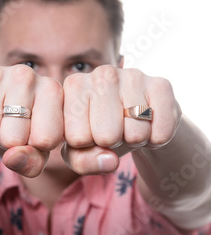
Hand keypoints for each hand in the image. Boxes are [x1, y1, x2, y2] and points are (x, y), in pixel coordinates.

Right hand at [0, 64, 62, 176]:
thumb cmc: (15, 133)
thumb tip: (13, 156)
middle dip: (6, 144)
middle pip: (14, 139)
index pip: (47, 139)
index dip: (34, 149)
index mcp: (52, 90)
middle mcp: (27, 75)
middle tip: (5, 129)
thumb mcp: (32, 153)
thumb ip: (33, 163)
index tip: (31, 137)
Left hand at [61, 65, 181, 173]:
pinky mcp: (161, 85)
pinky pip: (160, 133)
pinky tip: (150, 124)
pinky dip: (156, 139)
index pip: (77, 138)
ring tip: (130, 126)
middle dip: (112, 143)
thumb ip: (82, 161)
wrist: (137, 119)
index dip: (87, 146)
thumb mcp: (80, 151)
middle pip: (106, 136)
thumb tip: (108, 161)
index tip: (90, 133)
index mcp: (73, 86)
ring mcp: (132, 75)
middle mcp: (100, 73)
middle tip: (115, 130)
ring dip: (135, 140)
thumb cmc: (100, 133)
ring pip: (135, 135)